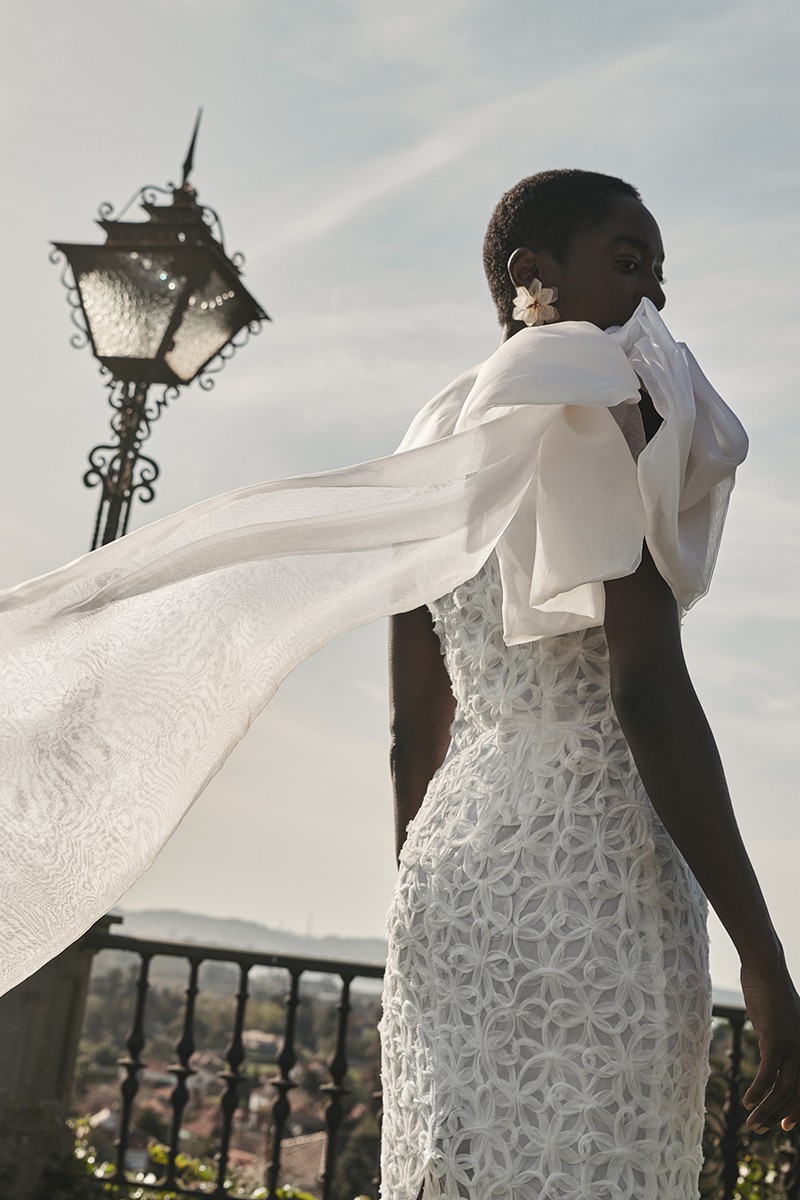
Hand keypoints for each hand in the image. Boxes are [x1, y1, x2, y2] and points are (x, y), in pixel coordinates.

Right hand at [740, 957, 799, 1132]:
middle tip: (766, 1129)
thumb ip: (780, 1036)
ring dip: (766, 1111)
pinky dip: (758, 1092)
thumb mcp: (779, 1018)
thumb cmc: (769, 989)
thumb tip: (772, 1047)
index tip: (783, 1124)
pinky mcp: (777, 1040)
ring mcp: (793, 1046)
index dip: (796, 1109)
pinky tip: (748, 1102)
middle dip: (782, 1116)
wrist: (765, 967)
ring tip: (753, 1124)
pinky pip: (768, 1074)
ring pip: (783, 1090)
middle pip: (797, 1095)